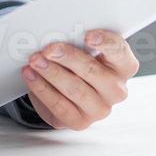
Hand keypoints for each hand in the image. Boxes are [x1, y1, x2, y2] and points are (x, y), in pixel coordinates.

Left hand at [21, 30, 139, 129]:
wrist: (68, 93)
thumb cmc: (78, 64)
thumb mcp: (83, 50)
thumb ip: (78, 41)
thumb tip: (57, 33)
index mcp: (124, 66)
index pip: (120, 52)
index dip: (105, 43)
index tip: (88, 35)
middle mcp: (116, 90)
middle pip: (93, 71)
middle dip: (68, 58)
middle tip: (48, 48)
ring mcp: (100, 109)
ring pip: (76, 90)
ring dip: (52, 73)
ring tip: (35, 61)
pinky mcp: (80, 122)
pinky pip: (60, 106)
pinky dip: (42, 89)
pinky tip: (31, 76)